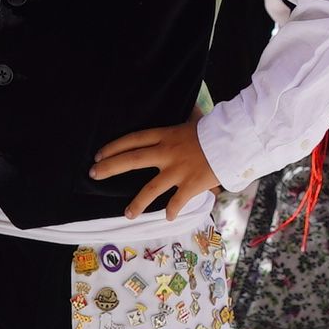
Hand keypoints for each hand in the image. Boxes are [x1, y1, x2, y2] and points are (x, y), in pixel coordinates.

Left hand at [90, 120, 219, 218]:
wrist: (235, 140)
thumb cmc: (217, 130)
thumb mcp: (196, 121)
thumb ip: (188, 120)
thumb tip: (190, 110)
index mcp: (166, 135)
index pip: (133, 140)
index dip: (113, 147)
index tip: (98, 155)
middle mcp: (166, 153)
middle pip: (131, 160)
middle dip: (109, 168)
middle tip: (94, 175)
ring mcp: (177, 170)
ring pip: (150, 189)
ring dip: (137, 203)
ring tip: (127, 214)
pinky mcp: (190, 184)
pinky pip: (176, 201)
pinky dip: (172, 210)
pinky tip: (167, 217)